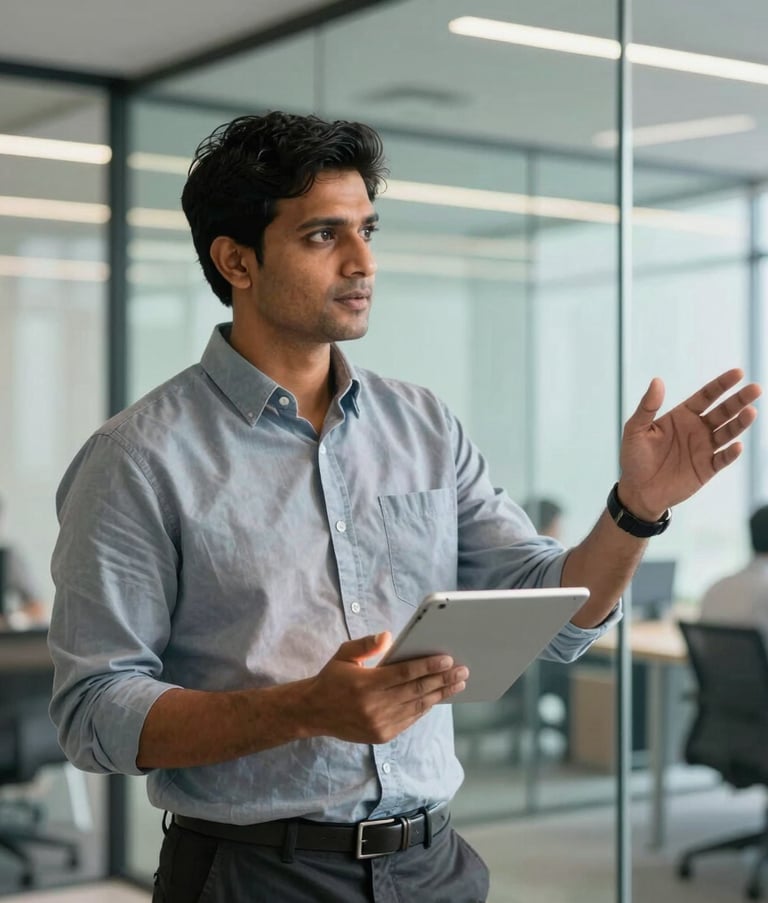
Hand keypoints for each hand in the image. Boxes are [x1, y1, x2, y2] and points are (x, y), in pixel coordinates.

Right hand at [302, 632, 467, 743]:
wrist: (314, 713)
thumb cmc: (332, 678)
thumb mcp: (344, 654)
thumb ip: (366, 644)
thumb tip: (388, 636)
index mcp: (365, 684)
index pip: (404, 673)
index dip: (428, 666)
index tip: (448, 659)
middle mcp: (374, 706)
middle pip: (417, 691)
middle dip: (443, 679)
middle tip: (463, 670)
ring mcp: (379, 724)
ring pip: (418, 707)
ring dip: (441, 694)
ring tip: (458, 683)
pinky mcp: (382, 735)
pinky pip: (410, 719)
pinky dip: (426, 707)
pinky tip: (438, 697)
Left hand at [618, 368, 761, 519]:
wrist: (638, 491)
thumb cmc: (634, 458)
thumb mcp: (636, 429)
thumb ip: (647, 406)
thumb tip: (657, 380)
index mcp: (682, 416)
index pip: (707, 396)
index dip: (722, 385)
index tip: (738, 373)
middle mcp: (697, 429)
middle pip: (723, 411)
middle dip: (739, 400)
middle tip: (755, 389)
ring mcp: (704, 449)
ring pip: (727, 433)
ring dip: (739, 423)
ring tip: (750, 412)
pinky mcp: (707, 468)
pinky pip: (722, 459)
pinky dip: (730, 453)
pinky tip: (736, 445)